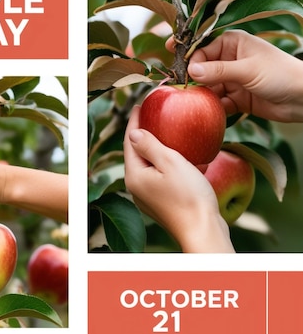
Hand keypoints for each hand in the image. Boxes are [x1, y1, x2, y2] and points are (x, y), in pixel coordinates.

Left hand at [124, 107, 233, 252]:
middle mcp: (137, 187)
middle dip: (147, 134)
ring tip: (174, 132)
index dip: (135, 120)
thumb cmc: (188, 195)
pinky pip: (164, 177)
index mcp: (134, 175)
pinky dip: (173, 165)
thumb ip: (150, 145)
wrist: (203, 230)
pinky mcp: (164, 203)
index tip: (141, 103)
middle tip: (157, 114)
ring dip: (162, 149)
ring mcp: (150, 197)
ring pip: (153, 166)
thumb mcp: (170, 162)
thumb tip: (134, 132)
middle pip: (139, 154)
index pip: (130, 141)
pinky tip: (188, 158)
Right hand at [167, 30, 302, 122]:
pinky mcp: (237, 99)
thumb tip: (190, 71)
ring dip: (202, 96)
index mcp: (233, 43)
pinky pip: (218, 103)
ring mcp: (233, 80)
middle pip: (202, 69)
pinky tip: (208, 114)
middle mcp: (230, 60)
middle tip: (180, 90)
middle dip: (192, 80)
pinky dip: (213, 109)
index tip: (178, 68)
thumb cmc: (280, 74)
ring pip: (209, 88)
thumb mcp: (247, 70)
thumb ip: (218, 71)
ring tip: (192, 104)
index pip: (202, 48)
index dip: (189, 58)